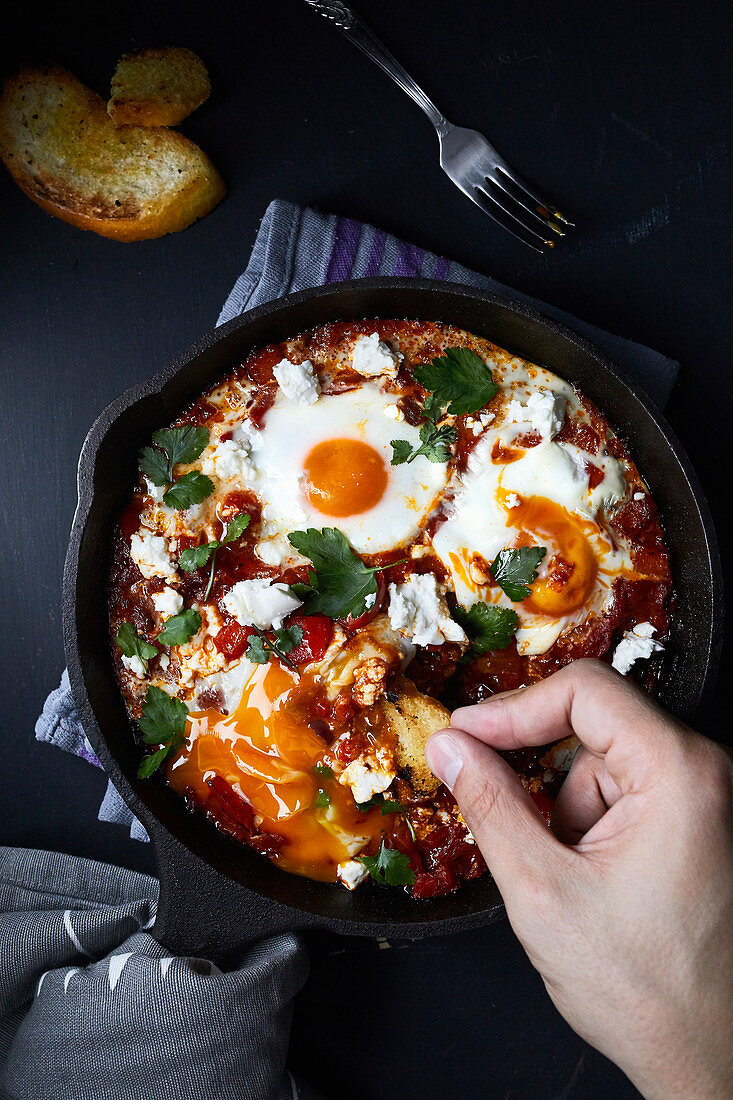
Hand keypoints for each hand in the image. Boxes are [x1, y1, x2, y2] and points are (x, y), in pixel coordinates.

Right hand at [425, 659, 732, 1098]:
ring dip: (567, 810)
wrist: (708, 1058)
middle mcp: (704, 773)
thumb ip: (490, 806)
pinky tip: (594, 881)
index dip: (514, 709)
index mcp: (680, 773)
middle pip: (593, 728)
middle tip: (504, 819)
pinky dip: (590, 826)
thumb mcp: (543, 892)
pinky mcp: (697, 822)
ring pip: (602, 766)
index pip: (585, 692)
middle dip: (540, 776)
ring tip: (570, 879)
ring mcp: (705, 798)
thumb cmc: (647, 991)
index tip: (466, 735)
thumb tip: (452, 748)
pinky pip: (623, 794)